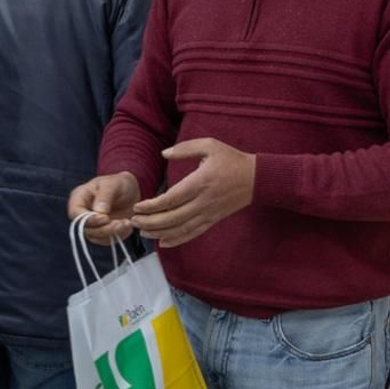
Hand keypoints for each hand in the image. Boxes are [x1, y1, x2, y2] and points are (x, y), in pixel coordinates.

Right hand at [68, 172, 140, 244]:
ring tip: (127, 223)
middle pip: (85, 228)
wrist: (130, 191)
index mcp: (79, 197)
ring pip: (95, 237)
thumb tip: (98, 212)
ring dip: (112, 234)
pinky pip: (106, 240)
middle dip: (103, 229)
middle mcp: (82, 212)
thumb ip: (104, 196)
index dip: (88, 219)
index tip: (105, 218)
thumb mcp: (112, 184)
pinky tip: (127, 227)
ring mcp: (91, 224)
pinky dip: (117, 236)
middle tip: (120, 223)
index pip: (75, 213)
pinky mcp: (102, 232)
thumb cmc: (119, 183)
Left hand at [130, 138, 254, 248]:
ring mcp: (208, 213)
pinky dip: (177, 240)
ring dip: (160, 233)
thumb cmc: (231, 159)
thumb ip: (185, 149)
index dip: (152, 206)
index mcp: (200, 182)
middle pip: (173, 218)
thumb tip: (163, 153)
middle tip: (133, 221)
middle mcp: (203, 201)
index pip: (172, 199)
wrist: (256, 178)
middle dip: (150, 222)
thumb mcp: (209, 145)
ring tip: (142, 233)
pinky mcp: (213, 220)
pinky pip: (193, 233)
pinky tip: (163, 242)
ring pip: (181, 229)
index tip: (137, 207)